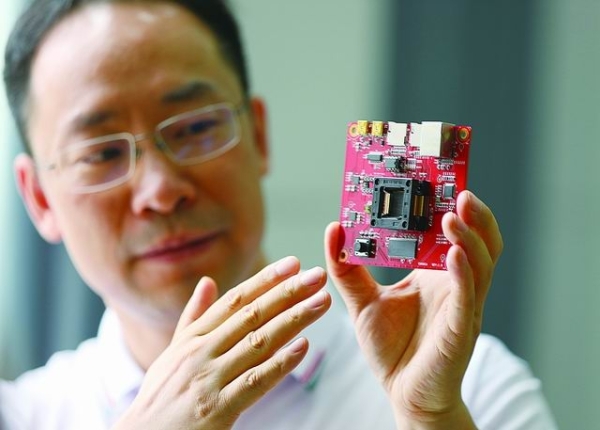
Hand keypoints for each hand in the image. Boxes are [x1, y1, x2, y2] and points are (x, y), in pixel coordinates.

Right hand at [114, 257, 330, 429]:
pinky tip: (303, 347)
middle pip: (252, 315)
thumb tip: (208, 281)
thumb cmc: (161, 396)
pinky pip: (254, 382)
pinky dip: (280, 364)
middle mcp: (201, 352)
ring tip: (320, 302)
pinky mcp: (218, 409)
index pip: (235, 300)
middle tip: (316, 276)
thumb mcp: (173, 352)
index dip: (265, 279)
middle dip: (287, 293)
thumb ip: (194, 317)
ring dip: (294, 320)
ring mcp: (209, 379)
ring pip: (259, 342)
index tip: (292, 263)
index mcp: (193, 337)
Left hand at [324, 191, 502, 428]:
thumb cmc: (391, 349)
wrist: (403, 394)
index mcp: (435, 274)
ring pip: (479, 263)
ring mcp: (462, 305)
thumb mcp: (362, 302)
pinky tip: (454, 253)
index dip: (449, 206)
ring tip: (454, 212)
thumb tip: (334, 228)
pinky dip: (463, 272)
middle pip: (477, 240)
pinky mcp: (461, 329)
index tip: (437, 178)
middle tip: (457, 188)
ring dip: (470, 235)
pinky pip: (467, 295)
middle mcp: (455, 285)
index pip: (450, 232)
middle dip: (472, 214)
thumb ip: (348, 269)